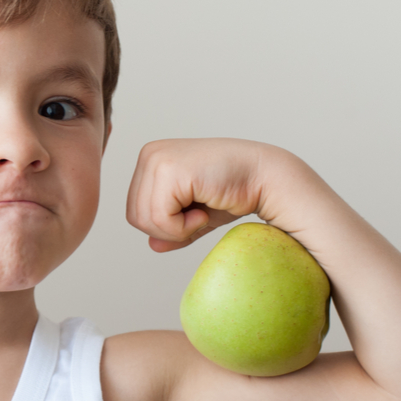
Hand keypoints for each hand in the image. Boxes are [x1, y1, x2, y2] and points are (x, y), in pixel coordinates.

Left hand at [126, 138, 281, 251]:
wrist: (266, 178)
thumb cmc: (235, 192)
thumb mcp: (195, 214)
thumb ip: (171, 228)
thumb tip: (152, 246)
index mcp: (151, 159)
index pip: (134, 210)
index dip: (164, 226)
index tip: (194, 213)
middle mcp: (149, 155)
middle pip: (135, 217)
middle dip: (168, 230)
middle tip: (199, 217)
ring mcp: (157, 160)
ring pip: (145, 220)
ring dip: (177, 229)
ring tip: (202, 212)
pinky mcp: (170, 170)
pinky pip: (160, 218)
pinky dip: (184, 227)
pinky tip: (204, 210)